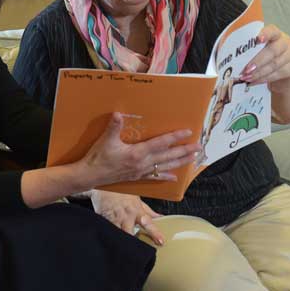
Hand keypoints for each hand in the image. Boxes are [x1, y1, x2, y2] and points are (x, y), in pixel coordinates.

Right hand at [80, 113, 200, 186]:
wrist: (90, 176)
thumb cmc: (98, 157)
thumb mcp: (105, 140)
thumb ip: (113, 127)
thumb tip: (119, 113)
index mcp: (137, 153)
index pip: (160, 143)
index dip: (175, 137)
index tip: (187, 132)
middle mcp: (143, 163)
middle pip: (168, 156)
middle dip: (184, 151)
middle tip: (199, 147)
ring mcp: (141, 171)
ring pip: (165, 166)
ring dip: (180, 162)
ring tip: (193, 158)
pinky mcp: (137, 177)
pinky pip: (155, 176)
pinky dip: (166, 176)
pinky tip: (175, 177)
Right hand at [91, 190, 165, 245]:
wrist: (104, 186)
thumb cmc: (122, 192)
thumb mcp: (137, 200)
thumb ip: (149, 211)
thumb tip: (162, 218)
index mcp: (136, 211)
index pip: (148, 223)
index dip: (155, 233)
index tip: (161, 242)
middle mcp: (125, 216)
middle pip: (130, 234)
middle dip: (133, 244)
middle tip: (138, 253)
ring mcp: (113, 219)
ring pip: (117, 235)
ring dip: (120, 242)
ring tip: (123, 251)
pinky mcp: (103, 220)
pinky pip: (106, 232)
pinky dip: (109, 237)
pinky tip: (110, 240)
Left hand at [241, 24, 289, 92]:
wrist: (282, 73)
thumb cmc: (266, 58)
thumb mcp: (259, 50)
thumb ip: (250, 49)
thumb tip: (229, 55)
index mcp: (275, 34)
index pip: (272, 31)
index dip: (265, 34)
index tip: (257, 39)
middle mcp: (285, 43)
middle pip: (273, 51)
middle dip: (257, 61)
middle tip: (246, 69)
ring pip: (274, 65)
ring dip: (258, 73)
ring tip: (246, 77)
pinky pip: (277, 75)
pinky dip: (263, 79)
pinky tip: (253, 81)